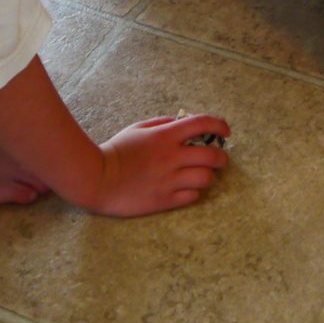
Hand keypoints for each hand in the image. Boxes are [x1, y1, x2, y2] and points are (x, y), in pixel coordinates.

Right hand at [82, 114, 231, 216]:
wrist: (97, 180)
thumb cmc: (116, 151)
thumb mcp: (138, 129)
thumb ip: (161, 123)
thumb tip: (181, 122)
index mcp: (166, 136)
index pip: (202, 124)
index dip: (219, 125)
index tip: (226, 131)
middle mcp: (172, 157)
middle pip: (212, 155)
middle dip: (222, 157)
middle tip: (220, 159)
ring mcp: (170, 180)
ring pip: (206, 178)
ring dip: (208, 175)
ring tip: (203, 175)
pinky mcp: (164, 200)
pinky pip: (192, 196)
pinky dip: (195, 191)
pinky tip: (188, 189)